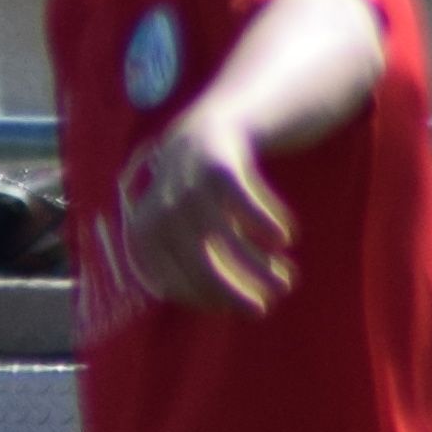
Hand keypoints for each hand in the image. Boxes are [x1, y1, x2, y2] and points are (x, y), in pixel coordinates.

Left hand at [111, 118, 298, 313]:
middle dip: (236, 293)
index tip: (237, 309)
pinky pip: (246, 207)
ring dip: (260, 267)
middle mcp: (159, 207)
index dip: (207, 302)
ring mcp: (187, 184)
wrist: (218, 121)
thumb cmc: (206, 190)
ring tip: (287, 280)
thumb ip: (200, 264)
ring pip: (226, 240)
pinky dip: (268, 224)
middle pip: (199, 266)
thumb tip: (232, 308)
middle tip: (266, 308)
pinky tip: (286, 236)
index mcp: (144, 229)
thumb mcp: (188, 226)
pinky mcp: (218, 164)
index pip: (173, 284)